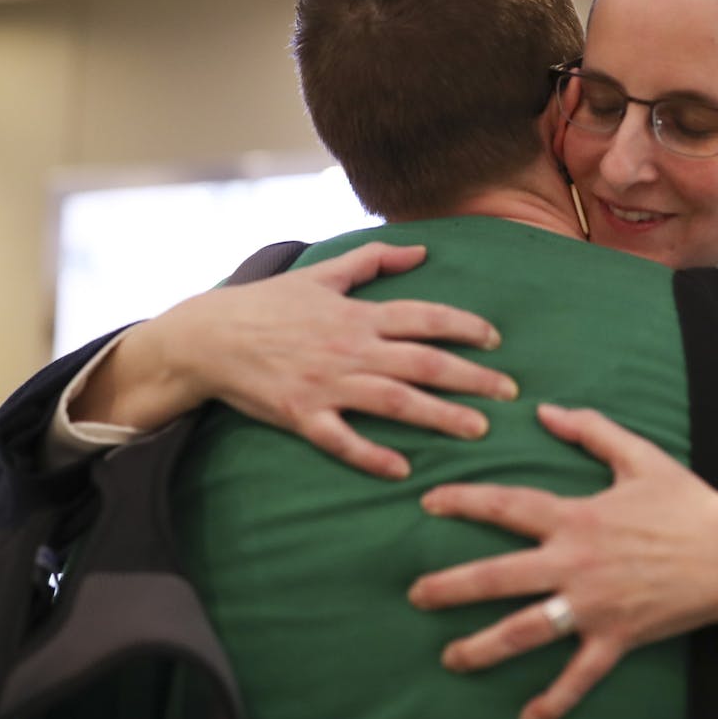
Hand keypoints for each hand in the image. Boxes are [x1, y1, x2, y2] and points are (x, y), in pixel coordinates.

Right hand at [71, 242, 517, 476]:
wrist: (208, 337)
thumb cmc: (266, 304)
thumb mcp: (321, 274)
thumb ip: (372, 260)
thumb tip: (420, 249)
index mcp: (358, 314)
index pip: (425, 318)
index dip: (465, 328)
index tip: (495, 341)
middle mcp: (350, 348)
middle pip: (424, 363)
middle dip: (473, 378)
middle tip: (509, 394)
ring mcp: (327, 383)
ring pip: (395, 402)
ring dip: (440, 416)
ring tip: (478, 430)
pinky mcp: (301, 415)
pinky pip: (342, 440)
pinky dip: (372, 455)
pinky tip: (403, 469)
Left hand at [407, 403, 717, 718]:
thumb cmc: (687, 503)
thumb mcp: (640, 456)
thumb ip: (591, 429)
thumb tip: (546, 409)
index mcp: (577, 517)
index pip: (507, 506)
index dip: (463, 501)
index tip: (428, 503)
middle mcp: (576, 563)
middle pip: (499, 577)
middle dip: (451, 587)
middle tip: (416, 595)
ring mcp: (594, 606)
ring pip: (527, 630)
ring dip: (484, 647)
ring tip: (450, 658)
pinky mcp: (617, 637)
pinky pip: (580, 675)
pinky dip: (556, 700)